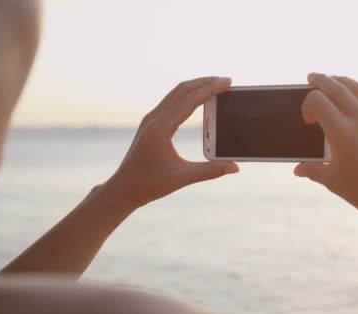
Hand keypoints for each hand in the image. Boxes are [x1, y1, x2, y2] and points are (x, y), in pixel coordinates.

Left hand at [104, 76, 238, 209]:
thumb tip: (234, 167)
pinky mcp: (150, 124)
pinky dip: (186, 95)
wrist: (123, 189)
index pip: (190, 100)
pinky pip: (170, 102)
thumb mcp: (183, 178)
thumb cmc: (149, 184)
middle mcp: (154, 119)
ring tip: (214, 84)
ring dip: (195, 86)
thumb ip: (210, 171)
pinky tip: (196, 99)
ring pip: (175, 93)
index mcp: (161, 128)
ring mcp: (150, 120)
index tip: (227, 81)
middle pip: (182, 90)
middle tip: (226, 80)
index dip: (210, 89)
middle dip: (205, 82)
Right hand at [294, 73, 357, 225]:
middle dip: (321, 81)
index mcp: (342, 133)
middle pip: (337, 87)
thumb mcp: (333, 181)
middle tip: (312, 77)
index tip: (309, 120)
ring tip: (334, 81)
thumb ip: (312, 169)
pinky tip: (357, 102)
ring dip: (343, 82)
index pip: (318, 101)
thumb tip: (298, 169)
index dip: (308, 105)